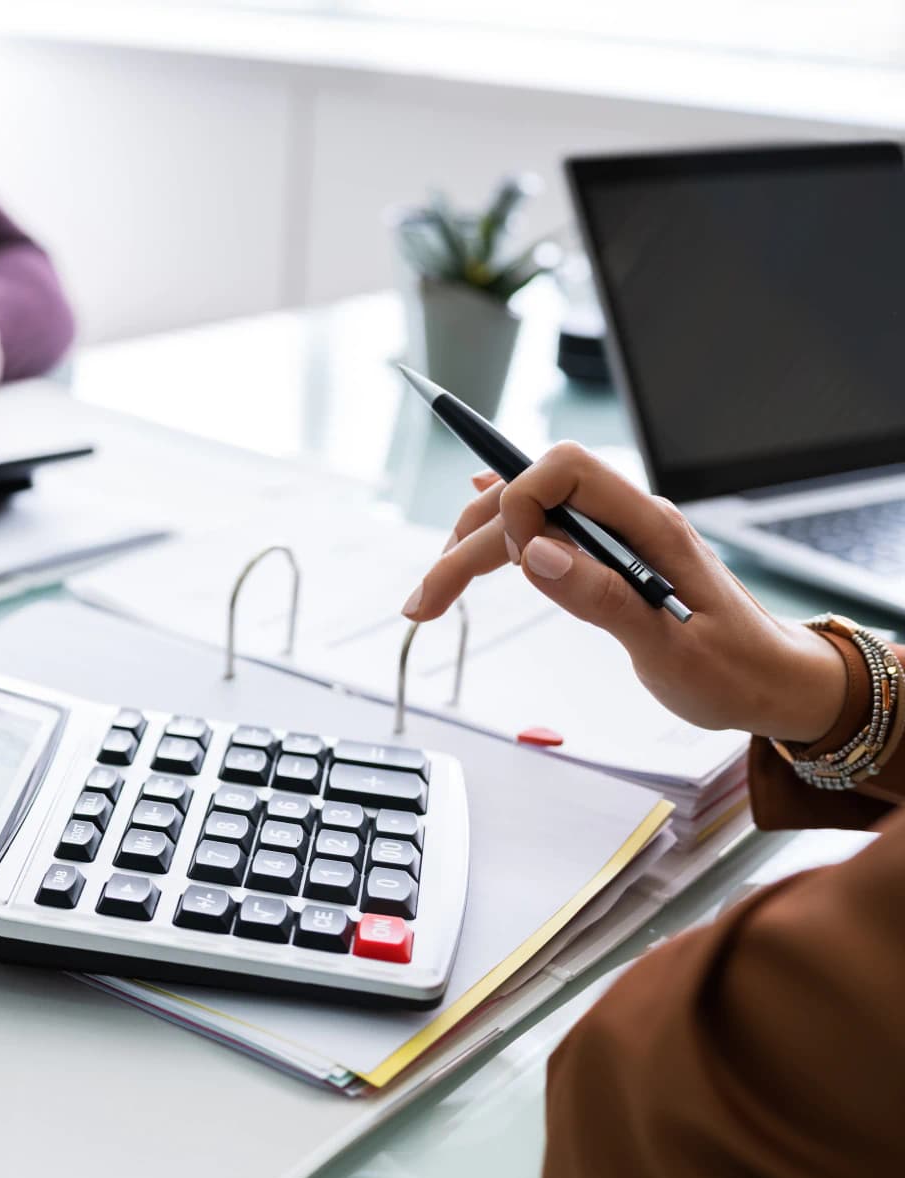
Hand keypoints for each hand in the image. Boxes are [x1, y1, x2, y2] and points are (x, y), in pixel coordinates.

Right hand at [401, 443, 846, 742]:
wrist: (775, 683)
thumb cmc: (735, 670)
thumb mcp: (669, 649)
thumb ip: (602, 597)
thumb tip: (536, 554)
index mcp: (650, 526)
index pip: (564, 470)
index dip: (520, 504)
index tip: (512, 566)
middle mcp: (630, 520)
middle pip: (530, 496)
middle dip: (468, 539)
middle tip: (425, 600)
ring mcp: (619, 537)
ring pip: (530, 517)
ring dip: (472, 546)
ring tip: (432, 594)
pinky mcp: (611, 559)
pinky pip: (549, 527)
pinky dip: (501, 534)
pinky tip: (476, 527)